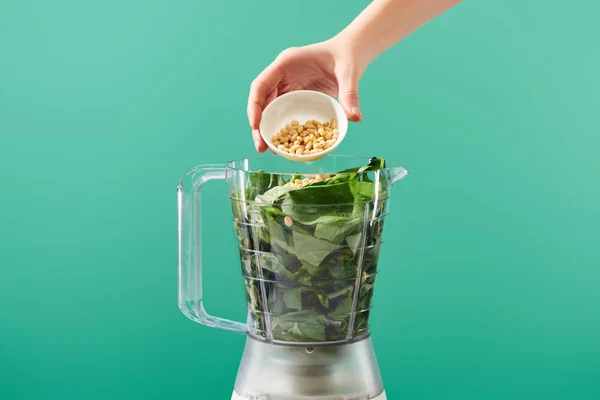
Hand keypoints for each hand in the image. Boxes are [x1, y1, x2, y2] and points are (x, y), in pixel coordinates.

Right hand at [247, 40, 364, 151]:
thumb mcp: (349, 73)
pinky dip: (282, 128)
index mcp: (286, 64)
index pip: (261, 85)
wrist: (351, 53)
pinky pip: (282, 113)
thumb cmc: (346, 56)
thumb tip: (354, 118)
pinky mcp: (295, 96)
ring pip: (269, 109)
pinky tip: (284, 145)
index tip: (256, 125)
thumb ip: (350, 94)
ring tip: (270, 150)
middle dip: (258, 124)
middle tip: (261, 147)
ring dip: (267, 129)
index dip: (255, 106)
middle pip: (261, 101)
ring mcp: (287, 86)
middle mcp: (282, 76)